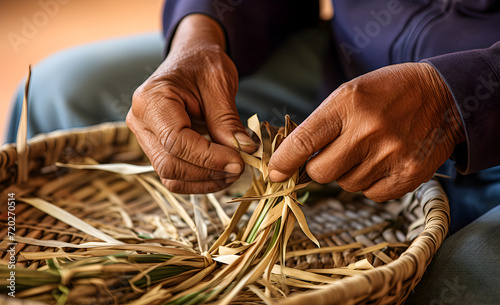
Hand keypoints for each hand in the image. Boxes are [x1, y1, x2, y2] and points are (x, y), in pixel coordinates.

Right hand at [127, 14, 256, 193]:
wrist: (191, 59)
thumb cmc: (202, 64)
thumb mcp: (219, 84)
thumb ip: (227, 120)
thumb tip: (244, 151)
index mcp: (151, 100)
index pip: (176, 141)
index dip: (209, 157)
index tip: (239, 161)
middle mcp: (141, 122)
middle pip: (170, 164)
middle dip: (208, 172)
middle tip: (240, 167)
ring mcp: (145, 138)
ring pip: (171, 175)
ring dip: (205, 180)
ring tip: (233, 171)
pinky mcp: (156, 149)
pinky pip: (175, 174)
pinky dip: (199, 179)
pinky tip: (221, 172)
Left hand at [268, 63, 464, 201]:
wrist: (444, 96)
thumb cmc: (387, 93)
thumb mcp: (349, 94)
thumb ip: (321, 124)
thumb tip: (292, 160)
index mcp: (347, 104)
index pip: (303, 141)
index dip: (282, 162)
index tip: (274, 174)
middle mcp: (367, 131)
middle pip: (320, 173)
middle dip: (318, 169)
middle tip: (332, 155)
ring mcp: (390, 155)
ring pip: (346, 185)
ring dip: (349, 173)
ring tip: (368, 150)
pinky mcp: (408, 175)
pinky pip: (371, 194)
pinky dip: (371, 184)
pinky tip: (383, 162)